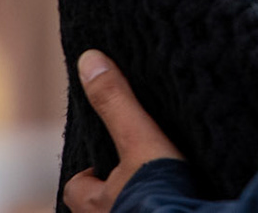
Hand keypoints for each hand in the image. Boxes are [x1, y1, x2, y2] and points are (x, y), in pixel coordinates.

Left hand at [62, 50, 184, 212]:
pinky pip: (156, 212)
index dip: (88, 173)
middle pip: (98, 205)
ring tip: (160, 187)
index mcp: (95, 204)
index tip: (108, 158)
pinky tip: (181, 200)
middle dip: (113, 190)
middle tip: (137, 172)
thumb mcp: (141, 140)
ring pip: (122, 211)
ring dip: (134, 201)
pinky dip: (162, 206)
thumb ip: (117, 103)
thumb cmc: (162, 193)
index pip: (77, 187)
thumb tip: (88, 59)